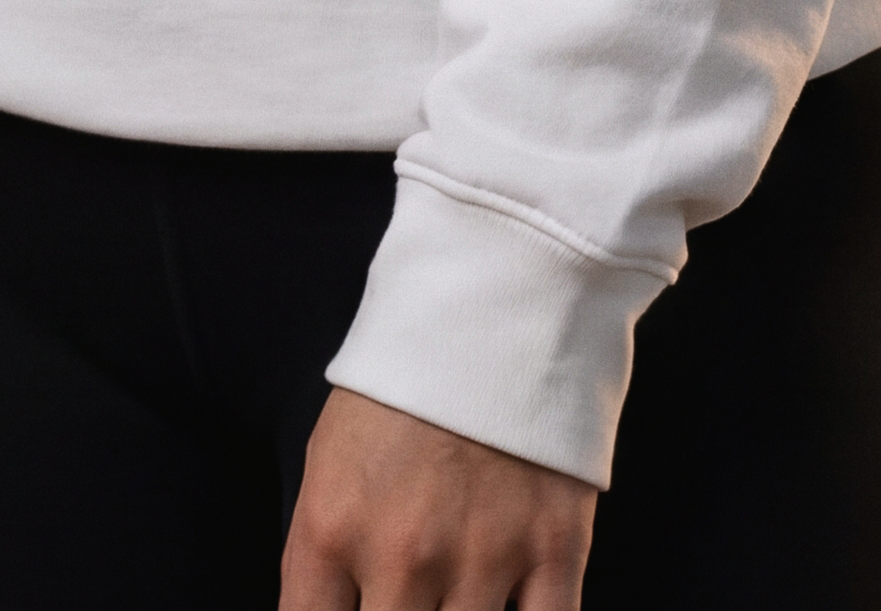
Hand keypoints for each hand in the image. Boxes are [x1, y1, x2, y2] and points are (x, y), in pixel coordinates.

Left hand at [282, 386, 594, 607]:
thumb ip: (327, 555)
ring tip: (453, 591)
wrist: (492, 300)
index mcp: (331, 526)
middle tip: (407, 592)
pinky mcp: (553, 555)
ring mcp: (480, 559)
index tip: (354, 608)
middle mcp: (400, 554)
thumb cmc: (403, 383)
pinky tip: (508, 604)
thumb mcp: (330, 458)